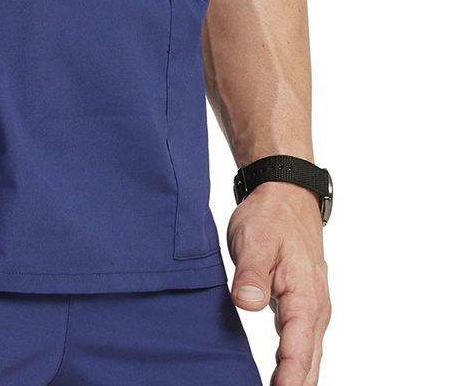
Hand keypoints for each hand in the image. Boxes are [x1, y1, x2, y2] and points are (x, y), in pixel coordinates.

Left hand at [228, 181, 330, 385]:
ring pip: (308, 359)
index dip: (289, 379)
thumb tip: (247, 303)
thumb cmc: (271, 217)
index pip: (298, 350)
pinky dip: (295, 368)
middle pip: (309, 364)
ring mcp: (312, 311)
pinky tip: (281, 381)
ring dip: (296, 381)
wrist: (286, 195)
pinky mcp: (302, 308)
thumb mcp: (254, 238)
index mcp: (305, 297)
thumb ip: (251, 272)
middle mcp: (315, 310)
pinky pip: (302, 347)